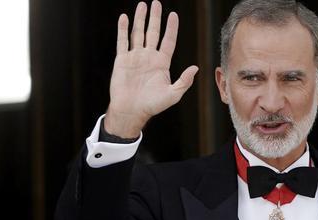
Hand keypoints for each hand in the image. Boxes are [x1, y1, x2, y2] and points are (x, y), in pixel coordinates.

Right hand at [105, 1, 199, 137]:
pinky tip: (124, 17)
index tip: (173, 15)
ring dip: (140, 19)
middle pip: (153, 32)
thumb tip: (196, 68)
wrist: (131, 111)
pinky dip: (122, 29)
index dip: (171, 28)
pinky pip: (122, 41)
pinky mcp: (122, 60)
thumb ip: (184, 81)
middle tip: (156, 3)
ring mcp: (135, 57)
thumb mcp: (172, 95)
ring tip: (142, 5)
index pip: (168, 40)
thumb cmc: (152, 106)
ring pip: (138, 33)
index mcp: (161, 63)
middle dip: (155, 17)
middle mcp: (148, 57)